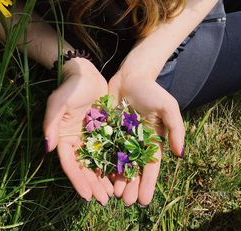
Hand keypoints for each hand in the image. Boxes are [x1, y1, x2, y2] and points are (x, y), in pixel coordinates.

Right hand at [43, 58, 113, 204]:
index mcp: (63, 137)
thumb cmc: (70, 88)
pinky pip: (109, 149)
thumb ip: (51, 124)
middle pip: (84, 167)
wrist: (86, 73)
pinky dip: (114, 162)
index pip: (69, 164)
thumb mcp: (58, 104)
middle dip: (93, 184)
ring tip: (114, 193)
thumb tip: (48, 148)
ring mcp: (90, 136)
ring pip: (97, 161)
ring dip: (104, 177)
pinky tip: (123, 173)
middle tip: (104, 199)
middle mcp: (76, 140)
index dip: (77, 180)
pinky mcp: (103, 130)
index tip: (87, 196)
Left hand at [108, 72, 184, 205]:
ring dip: (116, 179)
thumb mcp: (167, 107)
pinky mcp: (106, 131)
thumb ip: (175, 128)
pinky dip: (102, 163)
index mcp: (151, 140)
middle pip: (133, 169)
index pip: (150, 167)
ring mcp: (120, 138)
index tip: (144, 200)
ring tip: (112, 194)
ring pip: (118, 163)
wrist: (130, 76)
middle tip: (125, 201)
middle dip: (130, 186)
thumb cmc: (150, 90)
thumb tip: (180, 154)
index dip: (147, 183)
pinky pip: (104, 150)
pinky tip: (99, 176)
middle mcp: (135, 143)